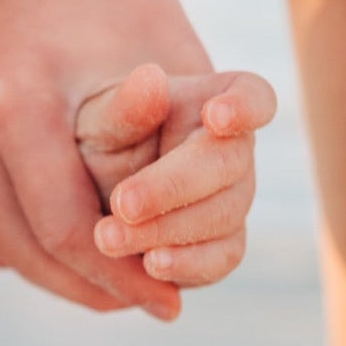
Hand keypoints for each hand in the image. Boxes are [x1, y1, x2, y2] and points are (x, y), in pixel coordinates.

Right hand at [0, 0, 215, 318]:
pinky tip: (59, 246)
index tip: (170, 306)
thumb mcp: (172, 64)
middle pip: (20, 250)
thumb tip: (177, 277)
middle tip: (146, 304)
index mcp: (13, 102)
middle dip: (89, 288)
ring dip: (49, 273)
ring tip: (110, 282)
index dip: (121, 280)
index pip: (62, 232)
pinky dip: (12, 243)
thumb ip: (179, 164)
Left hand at [76, 63, 276, 298]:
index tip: (217, 115)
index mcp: (213, 102)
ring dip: (168, 231)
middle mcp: (233, 152)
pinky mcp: (219, 245)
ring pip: (224, 218)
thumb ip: (123, 107)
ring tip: (110, 239)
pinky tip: (151, 265)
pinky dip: (188, 265)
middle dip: (172, 188)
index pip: (253, 96)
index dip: (245, 107)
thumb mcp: (99, 117)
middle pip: (228, 167)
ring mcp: (232, 200)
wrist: (91, 187)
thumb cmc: (101, 138)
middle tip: (121, 204)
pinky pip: (221, 259)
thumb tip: (152, 79)